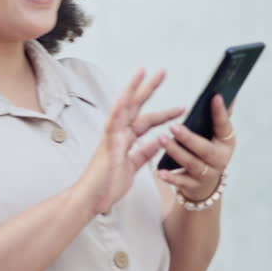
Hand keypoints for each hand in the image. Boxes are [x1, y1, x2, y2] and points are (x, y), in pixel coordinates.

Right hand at [74, 69, 185, 215]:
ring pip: (124, 108)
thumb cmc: (107, 185)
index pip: (147, 121)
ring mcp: (111, 137)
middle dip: (149, 89)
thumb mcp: (133, 167)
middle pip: (136, 106)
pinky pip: (112, 124)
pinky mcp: (107, 145)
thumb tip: (158, 140)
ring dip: (133, 90)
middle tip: (162, 71)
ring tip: (143, 73)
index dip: (163, 113)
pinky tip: (124, 98)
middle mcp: (118, 134)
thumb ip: (144, 153)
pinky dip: (117, 110)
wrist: (91, 199)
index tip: (180, 107)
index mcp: (126, 140)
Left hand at [155, 94, 237, 202]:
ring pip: (191, 163)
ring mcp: (207, 174)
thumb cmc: (208, 151)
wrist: (206, 183)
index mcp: (226, 142)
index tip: (214, 97)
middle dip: (189, 138)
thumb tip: (222, 92)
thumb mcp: (217, 135)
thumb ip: (218, 116)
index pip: (224, 125)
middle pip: (204, 149)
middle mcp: (219, 159)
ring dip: (176, 152)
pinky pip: (180, 181)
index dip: (220, 112)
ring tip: (161, 140)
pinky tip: (159, 171)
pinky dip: (170, 177)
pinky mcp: (193, 185)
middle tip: (173, 126)